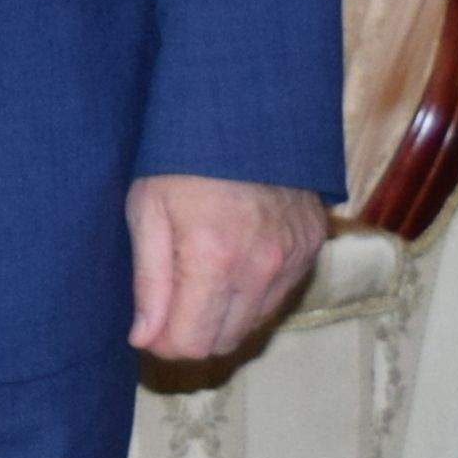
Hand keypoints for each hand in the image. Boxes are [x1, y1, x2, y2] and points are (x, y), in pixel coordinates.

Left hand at [129, 173, 326, 362]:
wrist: (244, 113)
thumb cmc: (181, 159)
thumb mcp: (147, 211)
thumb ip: (149, 283)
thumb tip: (145, 339)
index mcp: (214, 260)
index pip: (192, 343)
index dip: (163, 344)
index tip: (148, 327)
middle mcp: (262, 269)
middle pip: (224, 342)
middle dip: (192, 334)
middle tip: (168, 306)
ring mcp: (294, 260)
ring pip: (253, 323)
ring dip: (223, 315)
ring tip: (198, 278)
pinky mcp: (312, 249)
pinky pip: (278, 296)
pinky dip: (252, 293)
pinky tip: (231, 262)